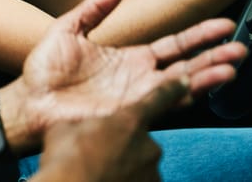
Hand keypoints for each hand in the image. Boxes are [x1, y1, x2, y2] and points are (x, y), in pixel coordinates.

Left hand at [7, 0, 245, 145]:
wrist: (30, 101)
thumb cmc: (43, 71)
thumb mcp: (69, 28)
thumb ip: (96, 7)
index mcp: (130, 57)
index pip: (173, 44)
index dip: (199, 35)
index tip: (224, 25)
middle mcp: (140, 78)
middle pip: (187, 65)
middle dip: (215, 57)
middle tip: (240, 48)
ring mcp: (138, 97)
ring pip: (183, 85)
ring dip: (208, 76)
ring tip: (233, 66)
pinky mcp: (131, 113)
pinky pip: (163, 103)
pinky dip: (185, 94)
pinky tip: (201, 85)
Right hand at [34, 81, 185, 181]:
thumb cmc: (66, 160)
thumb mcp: (64, 129)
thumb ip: (83, 123)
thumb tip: (82, 128)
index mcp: (129, 122)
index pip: (158, 98)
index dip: (172, 88)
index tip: (186, 80)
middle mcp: (148, 146)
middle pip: (141, 140)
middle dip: (124, 145)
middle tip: (98, 154)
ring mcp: (152, 173)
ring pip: (141, 164)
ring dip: (125, 166)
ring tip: (99, 172)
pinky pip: (140, 181)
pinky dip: (127, 181)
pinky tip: (106, 181)